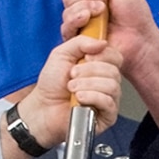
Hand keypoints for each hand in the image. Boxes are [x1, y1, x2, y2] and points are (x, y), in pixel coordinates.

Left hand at [0, 34, 121, 158]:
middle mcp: (107, 82)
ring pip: (111, 86)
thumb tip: (102, 43)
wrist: (43, 107)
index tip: (85, 58)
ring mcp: (108, 99)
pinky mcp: (107, 116)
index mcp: (100, 66)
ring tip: (72, 88)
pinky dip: (92, 97)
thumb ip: (80, 42)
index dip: (102, 55)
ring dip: (87, 84)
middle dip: (89, 71)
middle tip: (72, 75)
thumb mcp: (62, 54)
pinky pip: (109, 102)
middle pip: (113, 71)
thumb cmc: (51, 85)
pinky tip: (79, 99)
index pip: (115, 57)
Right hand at [62, 0, 158, 119]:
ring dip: (84, 6)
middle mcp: (84, 7)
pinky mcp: (78, 40)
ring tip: (102, 12)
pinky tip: (89, 20)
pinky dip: (76, 20)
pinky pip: (66, 27)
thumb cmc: (135, 15)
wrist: (139, 39)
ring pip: (66, 10)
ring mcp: (80, 24)